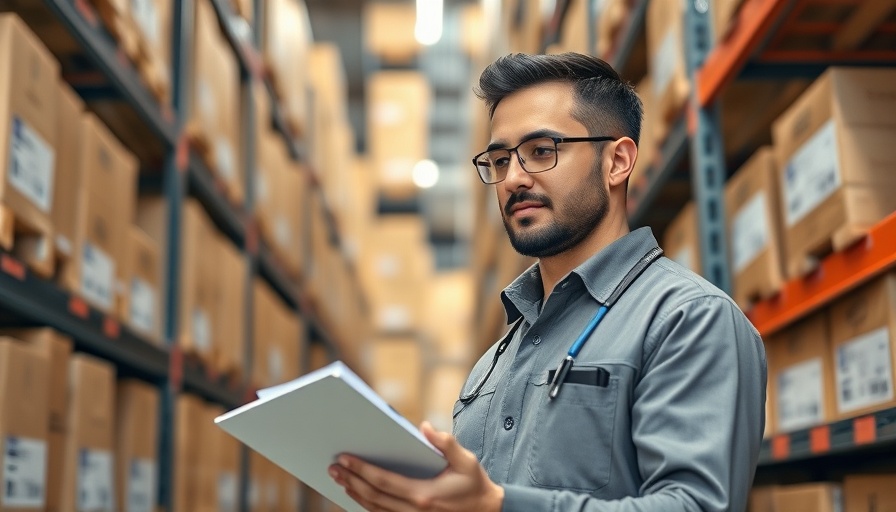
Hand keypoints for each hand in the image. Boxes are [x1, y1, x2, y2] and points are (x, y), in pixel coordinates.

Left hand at [328, 421, 503, 511]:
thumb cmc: (475, 485)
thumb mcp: (467, 461)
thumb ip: (446, 443)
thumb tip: (425, 427)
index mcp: (423, 494)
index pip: (383, 481)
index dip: (361, 470)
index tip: (344, 458)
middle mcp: (414, 511)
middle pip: (373, 496)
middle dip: (351, 480)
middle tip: (334, 467)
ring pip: (374, 509)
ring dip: (354, 494)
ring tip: (339, 479)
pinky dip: (366, 505)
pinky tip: (356, 494)